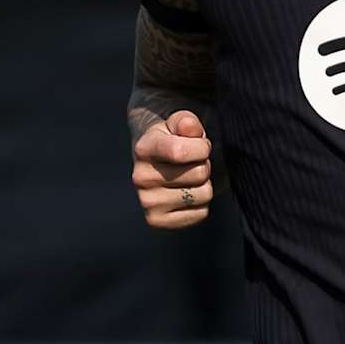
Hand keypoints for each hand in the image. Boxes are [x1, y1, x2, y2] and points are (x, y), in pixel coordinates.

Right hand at [130, 110, 212, 228]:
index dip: (202, 147)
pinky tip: (186, 192)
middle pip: (199, 173)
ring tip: (189, 176)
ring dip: (204, 184)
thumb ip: (187, 122)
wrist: (157, 163)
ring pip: (203, 194)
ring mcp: (147, 202)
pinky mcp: (156, 221)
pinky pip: (200, 214)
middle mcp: (140, 177)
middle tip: (192, 162)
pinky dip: (200, 204)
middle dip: (204, 164)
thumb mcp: (180, 124)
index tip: (201, 144)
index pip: (181, 152)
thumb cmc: (174, 139)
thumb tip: (189, 126)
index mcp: (143, 148)